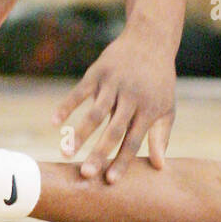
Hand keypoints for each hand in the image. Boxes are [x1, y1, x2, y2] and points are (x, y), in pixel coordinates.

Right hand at [51, 29, 175, 182]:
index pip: (134, 140)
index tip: (110, 181)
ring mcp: (113, 83)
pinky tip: (54, 122)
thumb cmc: (159, 80)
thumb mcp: (166, 106)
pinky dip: (66, 106)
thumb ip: (160, 136)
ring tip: (66, 153)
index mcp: (149, 109)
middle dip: (99, 153)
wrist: (150, 40)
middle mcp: (131, 97)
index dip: (122, 161)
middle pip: (113, 130)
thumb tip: (159, 167)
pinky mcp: (98, 72)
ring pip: (94, 112)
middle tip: (85, 174)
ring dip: (79, 133)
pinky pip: (80, 91)